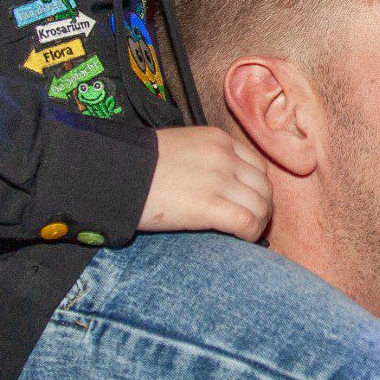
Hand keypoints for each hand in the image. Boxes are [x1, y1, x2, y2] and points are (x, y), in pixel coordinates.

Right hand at [138, 127, 272, 240]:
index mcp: (218, 139)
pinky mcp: (208, 206)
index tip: (250, 203)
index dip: (258, 188)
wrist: (116, 172)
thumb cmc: (140, 163)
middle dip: (262, 208)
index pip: (257, 166)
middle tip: (251, 223)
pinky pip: (247, 222)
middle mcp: (224, 156)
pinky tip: (241, 240)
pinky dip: (250, 234)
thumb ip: (206, 158)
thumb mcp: (181, 147)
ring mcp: (218, 180)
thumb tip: (219, 185)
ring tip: (245, 234)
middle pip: (263, 187)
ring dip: (258, 223)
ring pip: (260, 205)